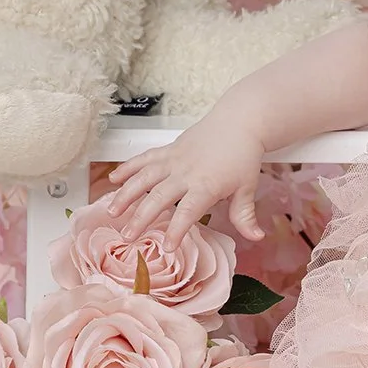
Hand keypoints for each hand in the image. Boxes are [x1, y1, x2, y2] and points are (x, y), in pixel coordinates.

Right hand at [105, 121, 264, 246]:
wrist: (240, 120)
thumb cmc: (243, 154)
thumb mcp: (248, 187)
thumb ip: (245, 215)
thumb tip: (256, 236)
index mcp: (206, 184)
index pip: (188, 211)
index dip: (176, 230)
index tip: (167, 247)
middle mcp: (186, 172)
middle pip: (159, 196)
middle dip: (141, 217)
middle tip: (127, 236)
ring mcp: (174, 159)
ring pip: (144, 176)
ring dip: (126, 193)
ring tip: (112, 211)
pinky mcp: (168, 149)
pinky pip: (144, 158)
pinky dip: (128, 167)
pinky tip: (113, 179)